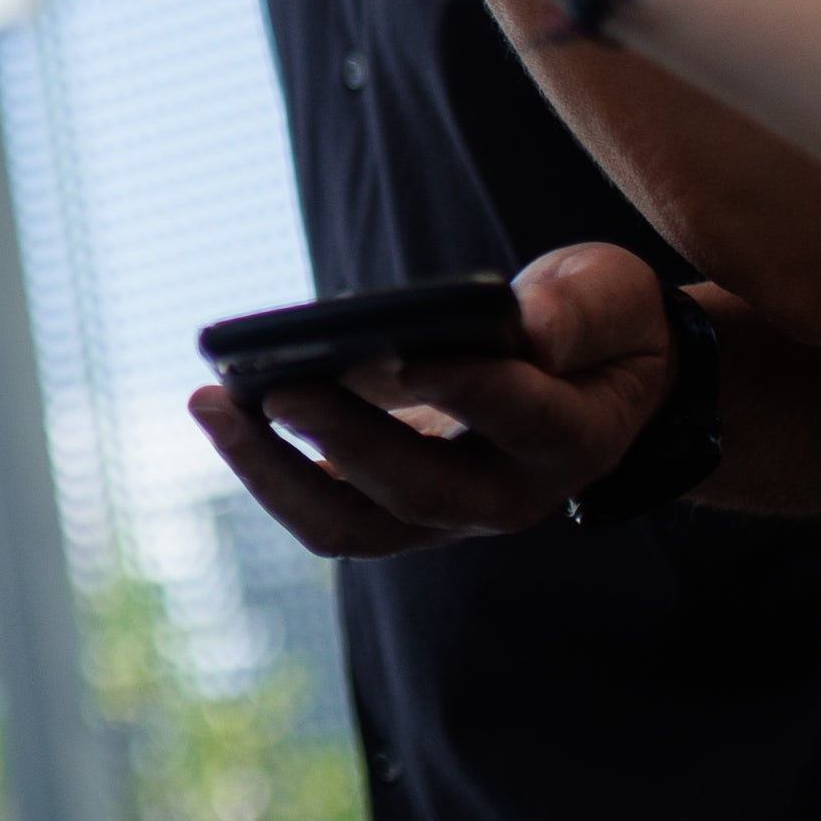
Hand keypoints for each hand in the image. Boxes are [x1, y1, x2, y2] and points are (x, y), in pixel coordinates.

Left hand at [190, 243, 673, 556]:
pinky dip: (266, 466)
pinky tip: (218, 409)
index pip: (520, 418)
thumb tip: (530, 329)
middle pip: (420, 490)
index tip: (405, 356)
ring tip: (209, 402)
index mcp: (573, 436)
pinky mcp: (394, 505)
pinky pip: (324, 507)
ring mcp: (447, 513)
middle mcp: (508, 493)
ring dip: (274, 471)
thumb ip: (578, 310)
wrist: (597, 385)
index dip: (467, 390)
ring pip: (353, 523)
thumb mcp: (611, 297)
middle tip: (273, 387)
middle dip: (344, 441)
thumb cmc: (600, 326)